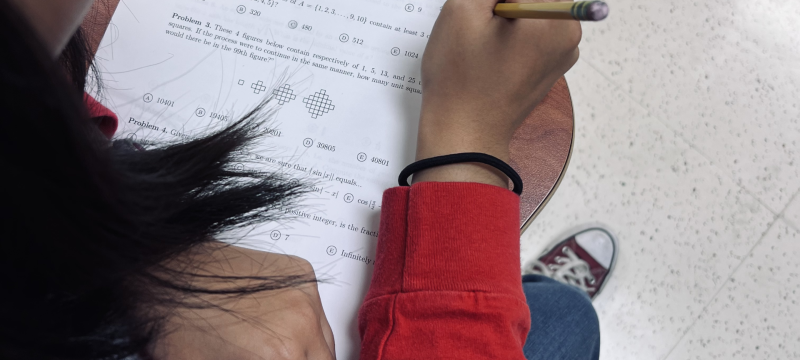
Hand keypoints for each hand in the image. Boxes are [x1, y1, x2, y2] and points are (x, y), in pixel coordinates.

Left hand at [151, 243, 334, 359]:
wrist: (167, 274)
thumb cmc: (179, 326)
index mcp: (283, 354)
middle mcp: (302, 321)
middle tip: (277, 359)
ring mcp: (305, 293)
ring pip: (326, 338)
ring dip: (308, 348)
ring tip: (275, 347)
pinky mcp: (302, 272)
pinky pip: (317, 307)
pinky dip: (303, 319)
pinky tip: (274, 321)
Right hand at [413, 0, 580, 186]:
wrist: (464, 134)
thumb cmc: (460, 78)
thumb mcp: (463, 9)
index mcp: (556, 17)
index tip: (483, 10)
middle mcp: (569, 34)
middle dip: (501, 3)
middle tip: (477, 23)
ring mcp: (562, 54)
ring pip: (530, 12)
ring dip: (503, 17)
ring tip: (480, 43)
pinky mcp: (548, 68)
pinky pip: (530, 36)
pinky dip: (509, 36)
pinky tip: (487, 56)